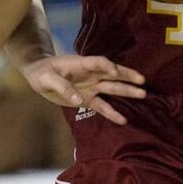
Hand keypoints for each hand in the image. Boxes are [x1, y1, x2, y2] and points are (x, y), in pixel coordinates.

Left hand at [18, 55, 146, 124]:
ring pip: (112, 88)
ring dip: (126, 91)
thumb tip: (79, 99)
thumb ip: (62, 86)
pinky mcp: (87, 99)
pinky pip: (102, 106)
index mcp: (81, 64)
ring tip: (143, 94)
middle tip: (142, 80)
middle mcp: (91, 75)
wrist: (39, 75)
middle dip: (127, 76)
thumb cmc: (42, 72)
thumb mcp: (47, 78)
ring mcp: (91, 87)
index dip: (106, 66)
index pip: (97, 62)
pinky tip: (123, 120)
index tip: (114, 71)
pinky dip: (112, 113)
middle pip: (112, 73)